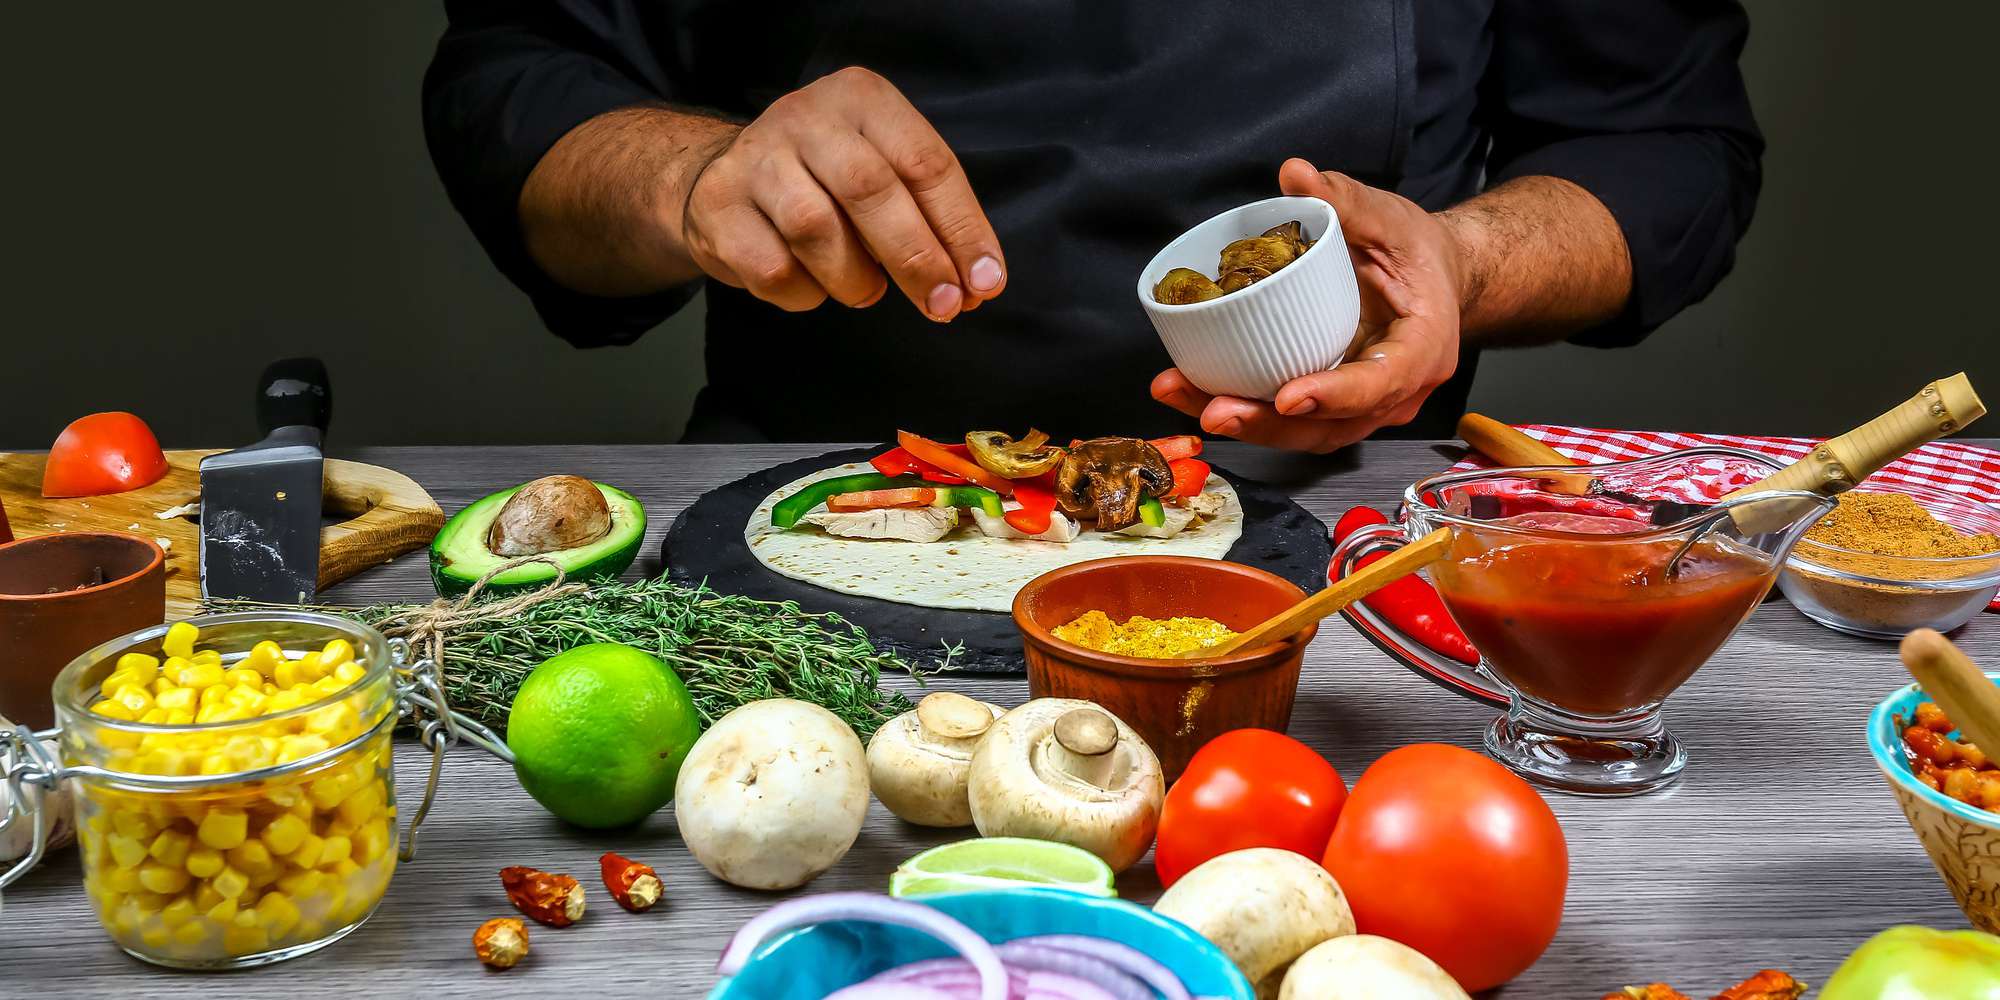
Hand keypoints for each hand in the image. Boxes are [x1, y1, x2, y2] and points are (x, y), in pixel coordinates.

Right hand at [679, 67, 1005, 320]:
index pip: (926, 162)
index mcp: (862, 98)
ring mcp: (756, 160)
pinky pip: (773, 269)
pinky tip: (813, 285)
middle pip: (871, 190)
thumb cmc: (827, 179)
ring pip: (817, 230)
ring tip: (866, 289)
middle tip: (943, 304)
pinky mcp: (719, 208)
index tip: (985, 281)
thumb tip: (976, 282)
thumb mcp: (884, 168)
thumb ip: (930, 217)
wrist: (726, 175)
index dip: (962, 229)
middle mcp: (807, 117)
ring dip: (856, 280)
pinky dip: (806, 294)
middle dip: (917, 259)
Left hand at [1152, 158, 1466, 452]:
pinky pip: (1289, 420)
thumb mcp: (1389, 219)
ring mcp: (1362, 406)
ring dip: (1244, 424)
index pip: (1382, 383)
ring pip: (1305, 432)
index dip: (1336, 396)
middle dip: (1268, 424)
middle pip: (1333, 425)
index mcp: (1422, 348)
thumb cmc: (1416, 252)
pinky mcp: (1331, 406)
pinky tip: (1193, 391)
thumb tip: (1295, 173)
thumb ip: (1345, 200)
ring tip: (1184, 396)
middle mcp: (1395, 391)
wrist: (1432, 279)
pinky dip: (1243, 411)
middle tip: (1213, 410)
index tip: (1288, 397)